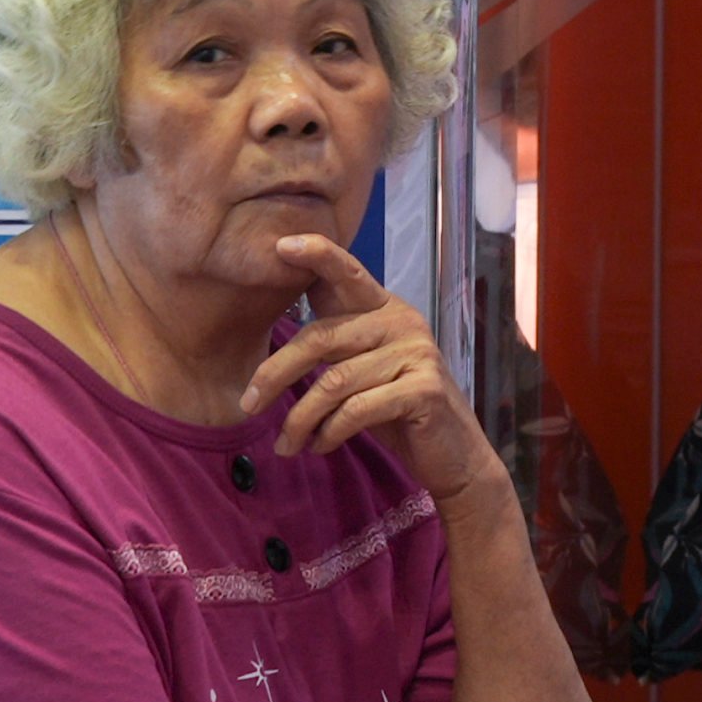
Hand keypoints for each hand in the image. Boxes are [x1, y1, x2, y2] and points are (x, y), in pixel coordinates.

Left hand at [247, 235, 498, 500]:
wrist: (454, 455)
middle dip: (276, 373)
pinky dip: (329, 433)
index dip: (317, 255)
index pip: (348, 273)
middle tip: (247, 405)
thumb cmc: (398, 411)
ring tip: (286, 445)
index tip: (280, 245)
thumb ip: (335, 345)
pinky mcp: (424, 390)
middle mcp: (403, 321)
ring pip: (334, 381)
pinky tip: (320, 446)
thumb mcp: (364, 369)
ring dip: (300, 418)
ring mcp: (417, 354)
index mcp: (385, 309)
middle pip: (321, 337)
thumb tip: (275, 339)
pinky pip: (357, 410)